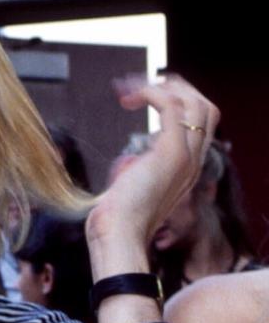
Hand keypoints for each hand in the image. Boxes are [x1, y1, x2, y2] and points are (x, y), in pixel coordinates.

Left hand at [86, 74, 218, 278]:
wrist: (119, 237)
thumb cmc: (117, 219)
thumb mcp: (132, 190)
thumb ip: (136, 174)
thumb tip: (126, 167)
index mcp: (187, 168)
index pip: (200, 122)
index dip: (176, 102)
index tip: (143, 98)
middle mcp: (194, 160)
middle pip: (205, 106)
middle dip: (174, 87)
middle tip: (140, 85)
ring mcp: (185, 156)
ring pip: (195, 103)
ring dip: (162, 86)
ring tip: (132, 88)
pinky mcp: (170, 153)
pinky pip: (171, 107)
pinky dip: (151, 94)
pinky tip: (129, 99)